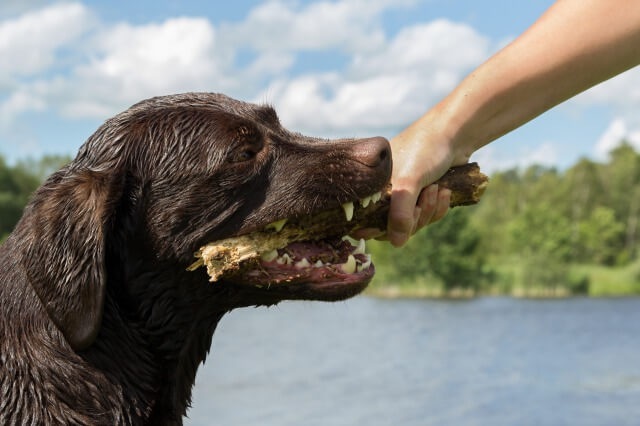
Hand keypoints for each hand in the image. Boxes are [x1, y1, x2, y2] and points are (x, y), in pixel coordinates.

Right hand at [352, 114, 458, 244]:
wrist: (454, 133)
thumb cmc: (424, 151)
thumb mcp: (409, 183)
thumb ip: (400, 213)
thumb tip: (397, 243)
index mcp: (372, 186)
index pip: (366, 219)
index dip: (377, 228)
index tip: (392, 229)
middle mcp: (385, 192)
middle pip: (393, 226)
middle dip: (413, 217)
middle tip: (423, 199)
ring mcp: (405, 195)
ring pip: (413, 222)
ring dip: (428, 210)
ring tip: (437, 189)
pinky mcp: (423, 195)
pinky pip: (428, 215)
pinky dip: (438, 207)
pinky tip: (445, 191)